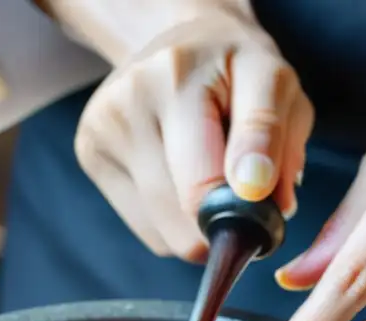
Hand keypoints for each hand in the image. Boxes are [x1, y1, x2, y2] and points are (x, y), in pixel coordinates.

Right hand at [72, 4, 312, 260]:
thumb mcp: (276, 84)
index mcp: (176, 80)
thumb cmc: (235, 68)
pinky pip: (148, 230)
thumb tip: (266, 202)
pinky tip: (178, 177)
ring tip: (206, 172)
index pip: (202, 188)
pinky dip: (173, 221)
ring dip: (196, 224)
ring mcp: (99, 133)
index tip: (267, 214)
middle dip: (221, 224)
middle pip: (180, 225)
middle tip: (243, 192)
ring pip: (164, 237)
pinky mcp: (89, 155)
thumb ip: (275, 139)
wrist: (176, 38)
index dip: (241, 217)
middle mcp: (126, 105)